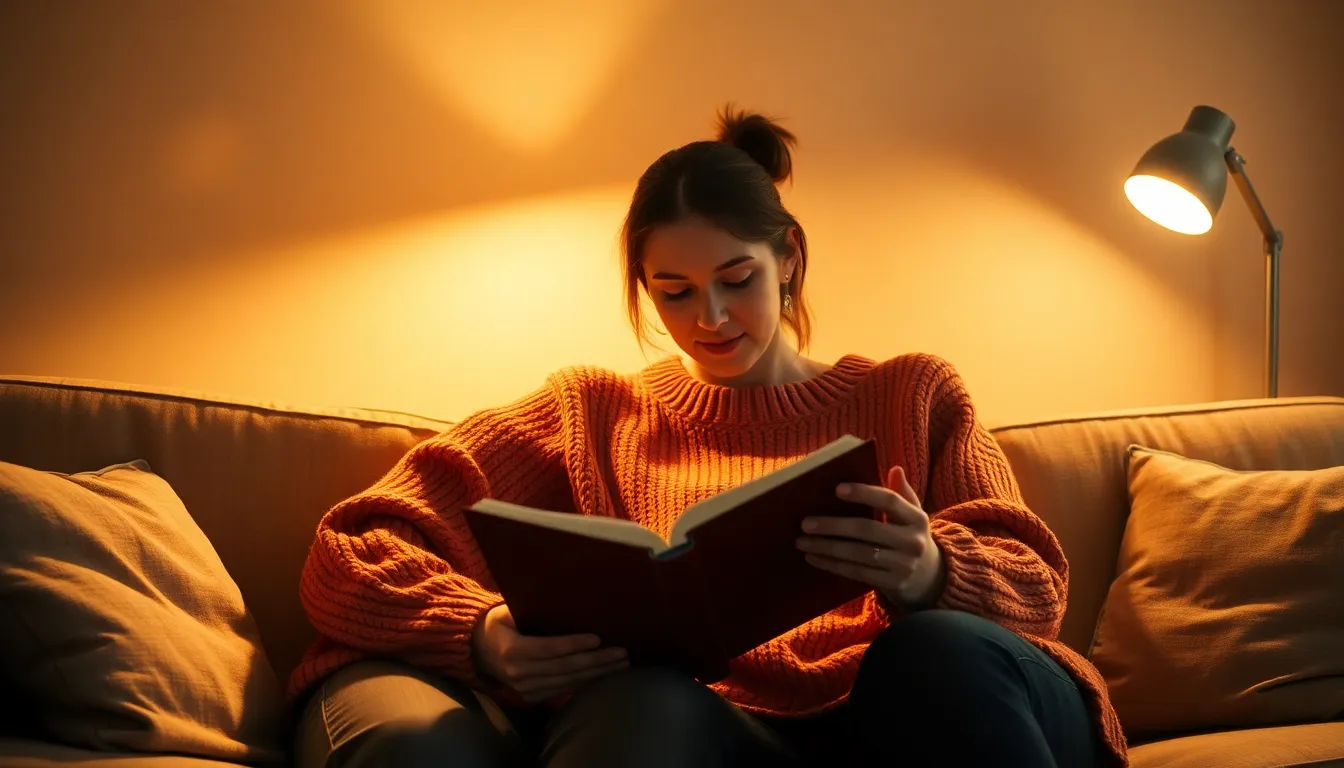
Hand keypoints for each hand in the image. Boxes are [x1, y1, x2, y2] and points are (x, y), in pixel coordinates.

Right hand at [471, 604, 628, 702]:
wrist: (477, 650)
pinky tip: (604, 674)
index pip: (550, 648)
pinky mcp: (532, 696)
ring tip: (620, 663)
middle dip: (597, 661)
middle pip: (565, 668)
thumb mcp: (508, 610)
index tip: (598, 638)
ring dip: (597, 673)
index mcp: (513, 650)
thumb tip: (567, 597)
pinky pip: (563, 689)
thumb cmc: (498, 623)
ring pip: (568, 682)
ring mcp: (526, 688)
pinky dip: (585, 682)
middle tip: (622, 653)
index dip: (575, 644)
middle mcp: (519, 673)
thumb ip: (533, 608)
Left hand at [796, 466, 944, 606]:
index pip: (890, 501)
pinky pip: (856, 572)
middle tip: (805, 522)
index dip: (864, 493)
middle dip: (833, 525)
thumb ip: (901, 493)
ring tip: (802, 541)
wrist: (930, 578)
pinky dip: (833, 565)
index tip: (837, 489)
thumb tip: (895, 469)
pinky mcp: (891, 583)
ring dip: (827, 547)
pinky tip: (814, 558)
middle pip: (867, 529)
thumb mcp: (912, 515)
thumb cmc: (910, 536)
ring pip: (858, 553)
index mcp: (917, 518)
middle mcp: (912, 541)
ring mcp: (903, 565)